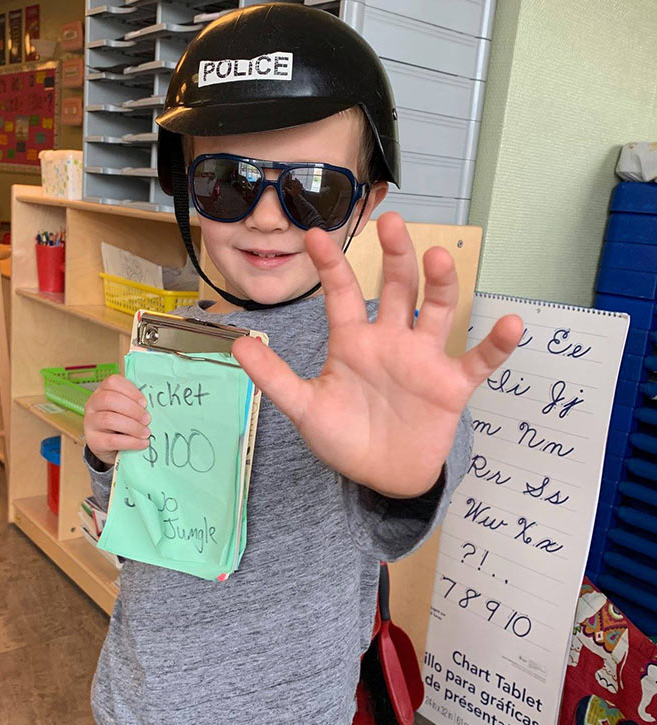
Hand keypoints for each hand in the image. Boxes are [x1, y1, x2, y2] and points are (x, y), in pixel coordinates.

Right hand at [83, 373, 150, 465]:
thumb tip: (155, 404)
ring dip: (133, 426)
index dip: (131, 391)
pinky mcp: (93, 441)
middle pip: (110, 399)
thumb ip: (136, 403)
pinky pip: (112, 440)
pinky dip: (131, 442)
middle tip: (147, 419)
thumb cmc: (122, 423)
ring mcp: (90, 422)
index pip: (113, 382)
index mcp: (102, 391)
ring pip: (109, 419)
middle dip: (133, 409)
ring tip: (146, 433)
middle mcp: (92, 404)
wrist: (111, 447)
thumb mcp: (126, 409)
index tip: (145, 403)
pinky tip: (142, 443)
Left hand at [231, 212, 523, 497]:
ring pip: (437, 310)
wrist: (380, 478)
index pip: (341, 294)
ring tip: (438, 258)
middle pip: (396, 288)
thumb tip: (236, 346)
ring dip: (440, 284)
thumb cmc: (343, 439)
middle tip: (391, 224)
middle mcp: (390, 340)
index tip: (313, 234)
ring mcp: (423, 359)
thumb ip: (275, 378)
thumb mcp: (304, 408)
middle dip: (394, 256)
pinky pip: (478, 360)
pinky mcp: (451, 385)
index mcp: (353, 341)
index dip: (331, 265)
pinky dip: (495, 344)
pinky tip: (509, 323)